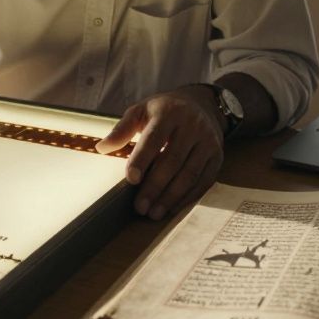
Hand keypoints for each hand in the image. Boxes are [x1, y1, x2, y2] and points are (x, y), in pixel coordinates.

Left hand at [96, 85, 223, 219]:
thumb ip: (122, 129)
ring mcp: (208, 141)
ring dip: (171, 197)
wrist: (202, 104)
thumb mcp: (141, 110)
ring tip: (154, 213)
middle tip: (140, 207)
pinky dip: (188, 197)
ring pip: (190, 173)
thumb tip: (101, 147)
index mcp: (169, 112)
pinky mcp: (217, 156)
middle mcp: (192, 126)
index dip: (142, 159)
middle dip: (155, 186)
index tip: (130, 179)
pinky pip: (204, 180)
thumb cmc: (164, 111)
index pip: (154, 138)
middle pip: (172, 160)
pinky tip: (172, 208)